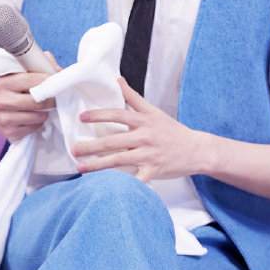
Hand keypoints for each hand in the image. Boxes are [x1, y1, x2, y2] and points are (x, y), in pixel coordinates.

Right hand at [0, 66, 56, 140]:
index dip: (48, 81)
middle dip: (52, 99)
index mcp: (4, 83)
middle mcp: (2, 101)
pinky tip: (34, 116)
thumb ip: (37, 67)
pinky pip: (35, 127)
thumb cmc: (9, 89)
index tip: (57, 81)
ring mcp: (5, 118)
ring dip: (46, 112)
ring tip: (44, 107)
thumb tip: (58, 71)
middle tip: (57, 97)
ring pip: (38, 117)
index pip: (31, 80)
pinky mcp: (10, 132)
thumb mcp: (16, 74)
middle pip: (37, 102)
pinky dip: (39, 122)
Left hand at [72, 78, 206, 181]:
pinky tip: (107, 188)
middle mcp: (145, 137)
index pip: (117, 115)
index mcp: (144, 121)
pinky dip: (123, 185)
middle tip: (73, 148)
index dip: (99, 115)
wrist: (196, 150)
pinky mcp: (153, 171)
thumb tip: (118, 80)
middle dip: (91, 145)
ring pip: (118, 160)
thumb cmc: (173, 131)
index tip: (82, 118)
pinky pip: (135, 180)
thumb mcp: (154, 112)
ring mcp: (149, 155)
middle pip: (113, 141)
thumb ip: (134, 98)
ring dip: (97, 164)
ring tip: (80, 167)